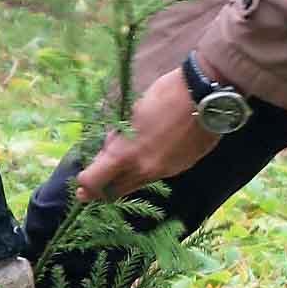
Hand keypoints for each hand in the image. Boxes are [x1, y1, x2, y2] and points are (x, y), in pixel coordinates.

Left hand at [76, 64, 219, 201]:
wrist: (206, 98)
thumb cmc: (165, 96)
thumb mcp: (132, 112)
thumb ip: (118, 136)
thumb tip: (110, 147)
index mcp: (126, 155)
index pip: (94, 180)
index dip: (84, 182)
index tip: (80, 180)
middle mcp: (143, 170)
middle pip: (114, 191)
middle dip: (100, 190)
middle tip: (88, 187)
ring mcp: (164, 172)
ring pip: (136, 185)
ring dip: (123, 181)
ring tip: (117, 168)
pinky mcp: (180, 169)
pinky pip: (154, 176)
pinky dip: (144, 171)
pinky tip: (145, 156)